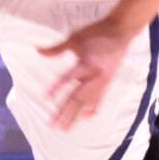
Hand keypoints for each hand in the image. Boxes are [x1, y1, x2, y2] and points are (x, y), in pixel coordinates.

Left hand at [40, 15, 137, 129]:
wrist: (121, 31)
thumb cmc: (96, 32)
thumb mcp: (75, 38)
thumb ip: (57, 48)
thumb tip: (37, 50)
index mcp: (86, 62)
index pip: (69, 78)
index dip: (57, 88)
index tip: (46, 98)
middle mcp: (95, 74)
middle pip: (77, 97)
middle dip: (64, 112)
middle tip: (53, 125)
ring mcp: (102, 80)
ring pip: (87, 101)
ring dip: (75, 115)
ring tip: (66, 128)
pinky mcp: (108, 81)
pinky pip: (100, 98)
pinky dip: (93, 108)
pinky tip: (87, 117)